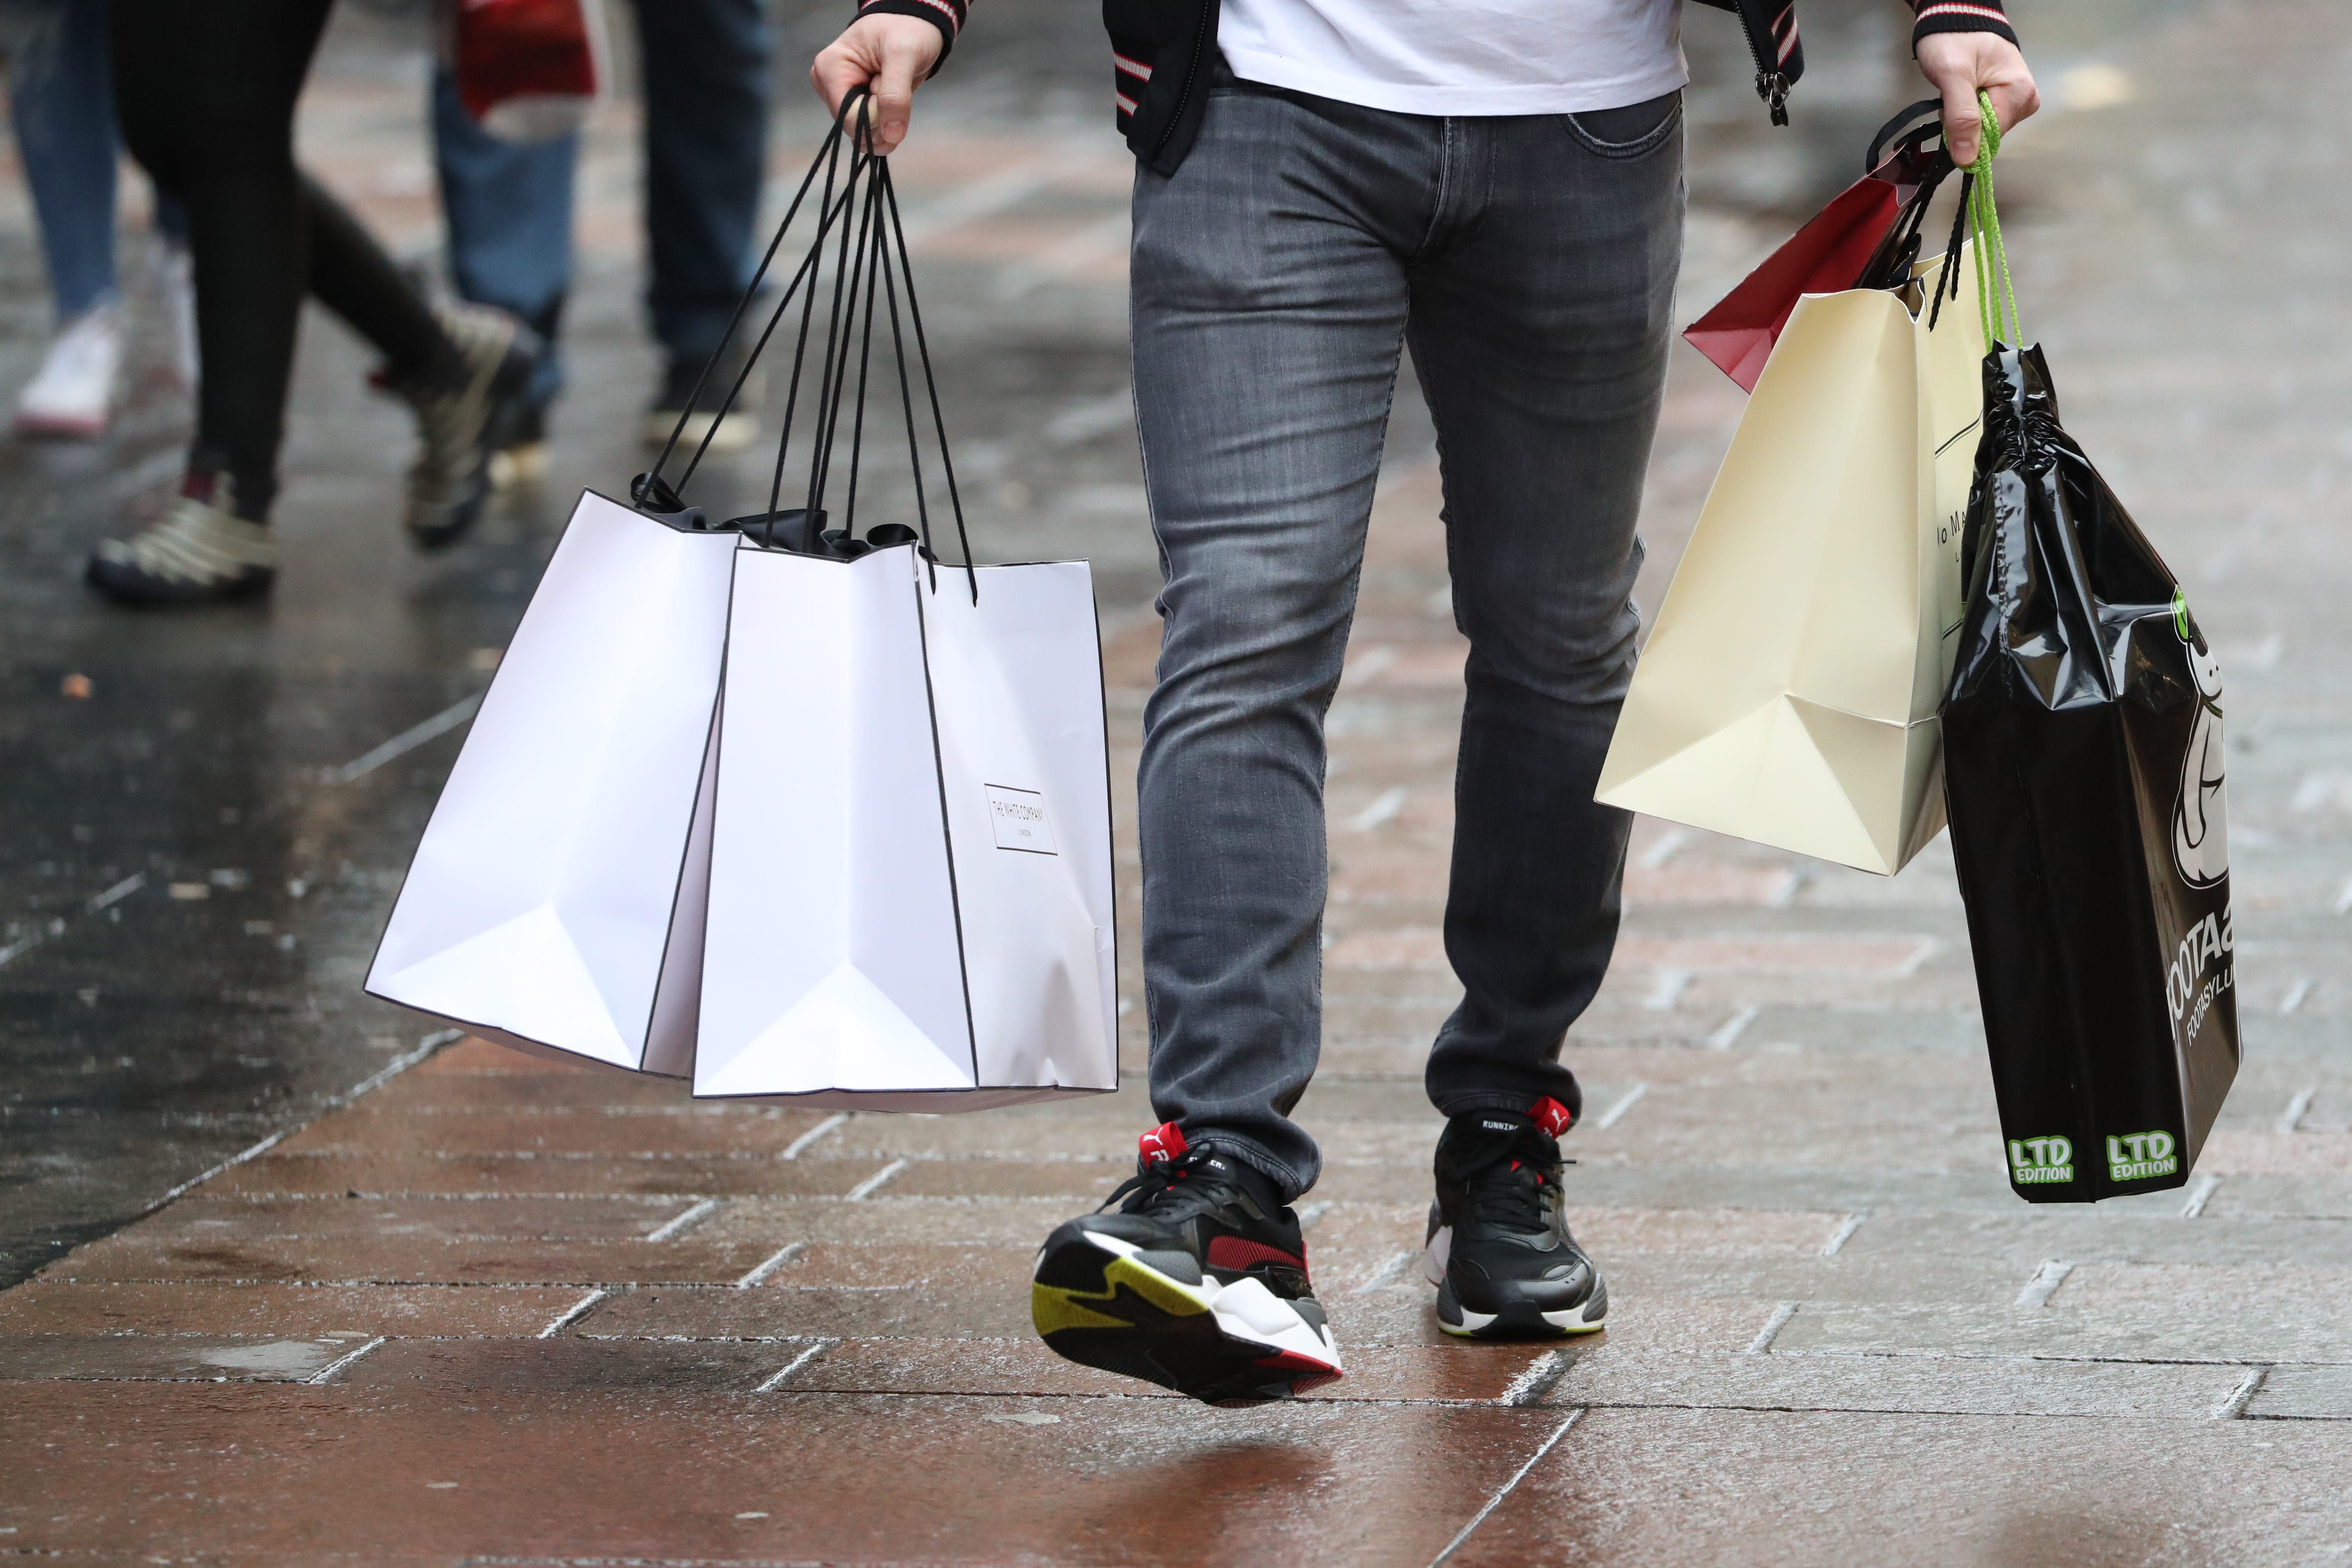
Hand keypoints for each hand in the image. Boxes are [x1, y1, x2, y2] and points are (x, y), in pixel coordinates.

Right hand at [811, 14, 943, 154]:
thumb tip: (891, 136)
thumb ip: (895, 96)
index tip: (892, 89)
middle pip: (854, 128)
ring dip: (887, 120)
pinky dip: (887, 123)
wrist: (913, 24)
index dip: (877, 116)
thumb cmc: (905, 30)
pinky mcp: (853, 104)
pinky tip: (893, 102)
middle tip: (895, 85)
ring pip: (863, 132)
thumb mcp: (903, 55)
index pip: (848, 117)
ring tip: (893, 87)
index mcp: (829, 69)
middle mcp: (828, 85)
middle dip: (882, 117)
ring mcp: (839, 96)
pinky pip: (869, 130)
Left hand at [1916, 32, 2038, 167]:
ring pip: (1983, 129)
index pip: (1992, 136)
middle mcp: (2025, 98)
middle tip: (1953, 95)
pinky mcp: (2005, 99)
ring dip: (1963, 118)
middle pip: (1989, 135)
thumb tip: (1968, 159)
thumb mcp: (1953, 76)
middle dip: (1964, 124)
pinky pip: (1983, 120)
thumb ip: (1961, 117)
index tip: (1950, 111)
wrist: (1955, 18)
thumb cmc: (1955, 40)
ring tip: (1957, 90)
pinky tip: (1963, 93)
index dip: (1965, 133)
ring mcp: (2016, 99)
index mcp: (2021, 92)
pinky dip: (1967, 113)